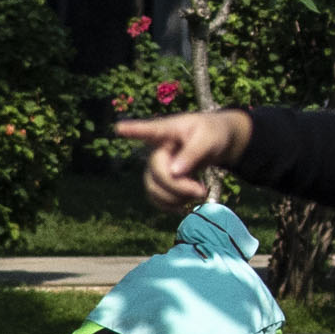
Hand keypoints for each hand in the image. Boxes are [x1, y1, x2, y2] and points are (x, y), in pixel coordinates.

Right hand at [115, 105, 248, 207]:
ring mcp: (156, 166)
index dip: (134, 130)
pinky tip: (186, 203)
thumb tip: (174, 172)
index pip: (149, 130)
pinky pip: (156, 198)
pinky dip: (171, 205)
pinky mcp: (159, 181)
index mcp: (168, 130)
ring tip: (198, 193)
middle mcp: (157, 149)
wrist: (215, 142)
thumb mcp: (209, 138)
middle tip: (201, 191)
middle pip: (157, 172)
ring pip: (153, 188)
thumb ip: (193, 152)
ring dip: (176, 198)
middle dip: (178, 186)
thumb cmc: (211, 133)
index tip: (119, 128)